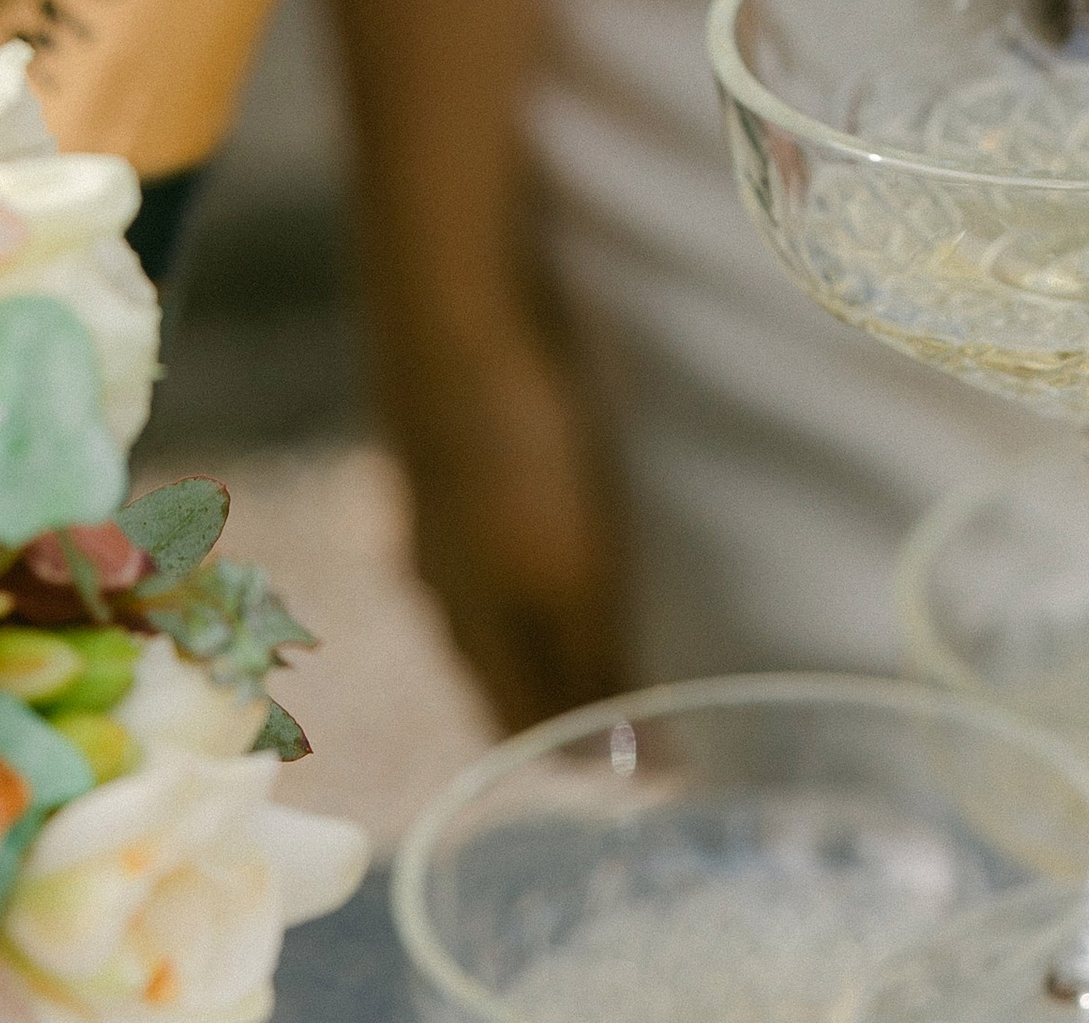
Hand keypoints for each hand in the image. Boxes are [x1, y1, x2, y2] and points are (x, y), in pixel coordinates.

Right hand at [380, 314, 627, 731]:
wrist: (451, 308)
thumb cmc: (518, 443)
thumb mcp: (563, 568)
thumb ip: (584, 661)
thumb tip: (622, 768)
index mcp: (471, 620)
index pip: (520, 725)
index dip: (578, 756)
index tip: (649, 780)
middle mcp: (444, 579)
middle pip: (501, 672)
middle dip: (558, 706)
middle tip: (632, 722)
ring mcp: (438, 514)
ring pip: (490, 606)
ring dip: (541, 638)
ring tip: (599, 645)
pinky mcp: (450, 453)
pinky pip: (489, 543)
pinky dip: (525, 570)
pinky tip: (547, 543)